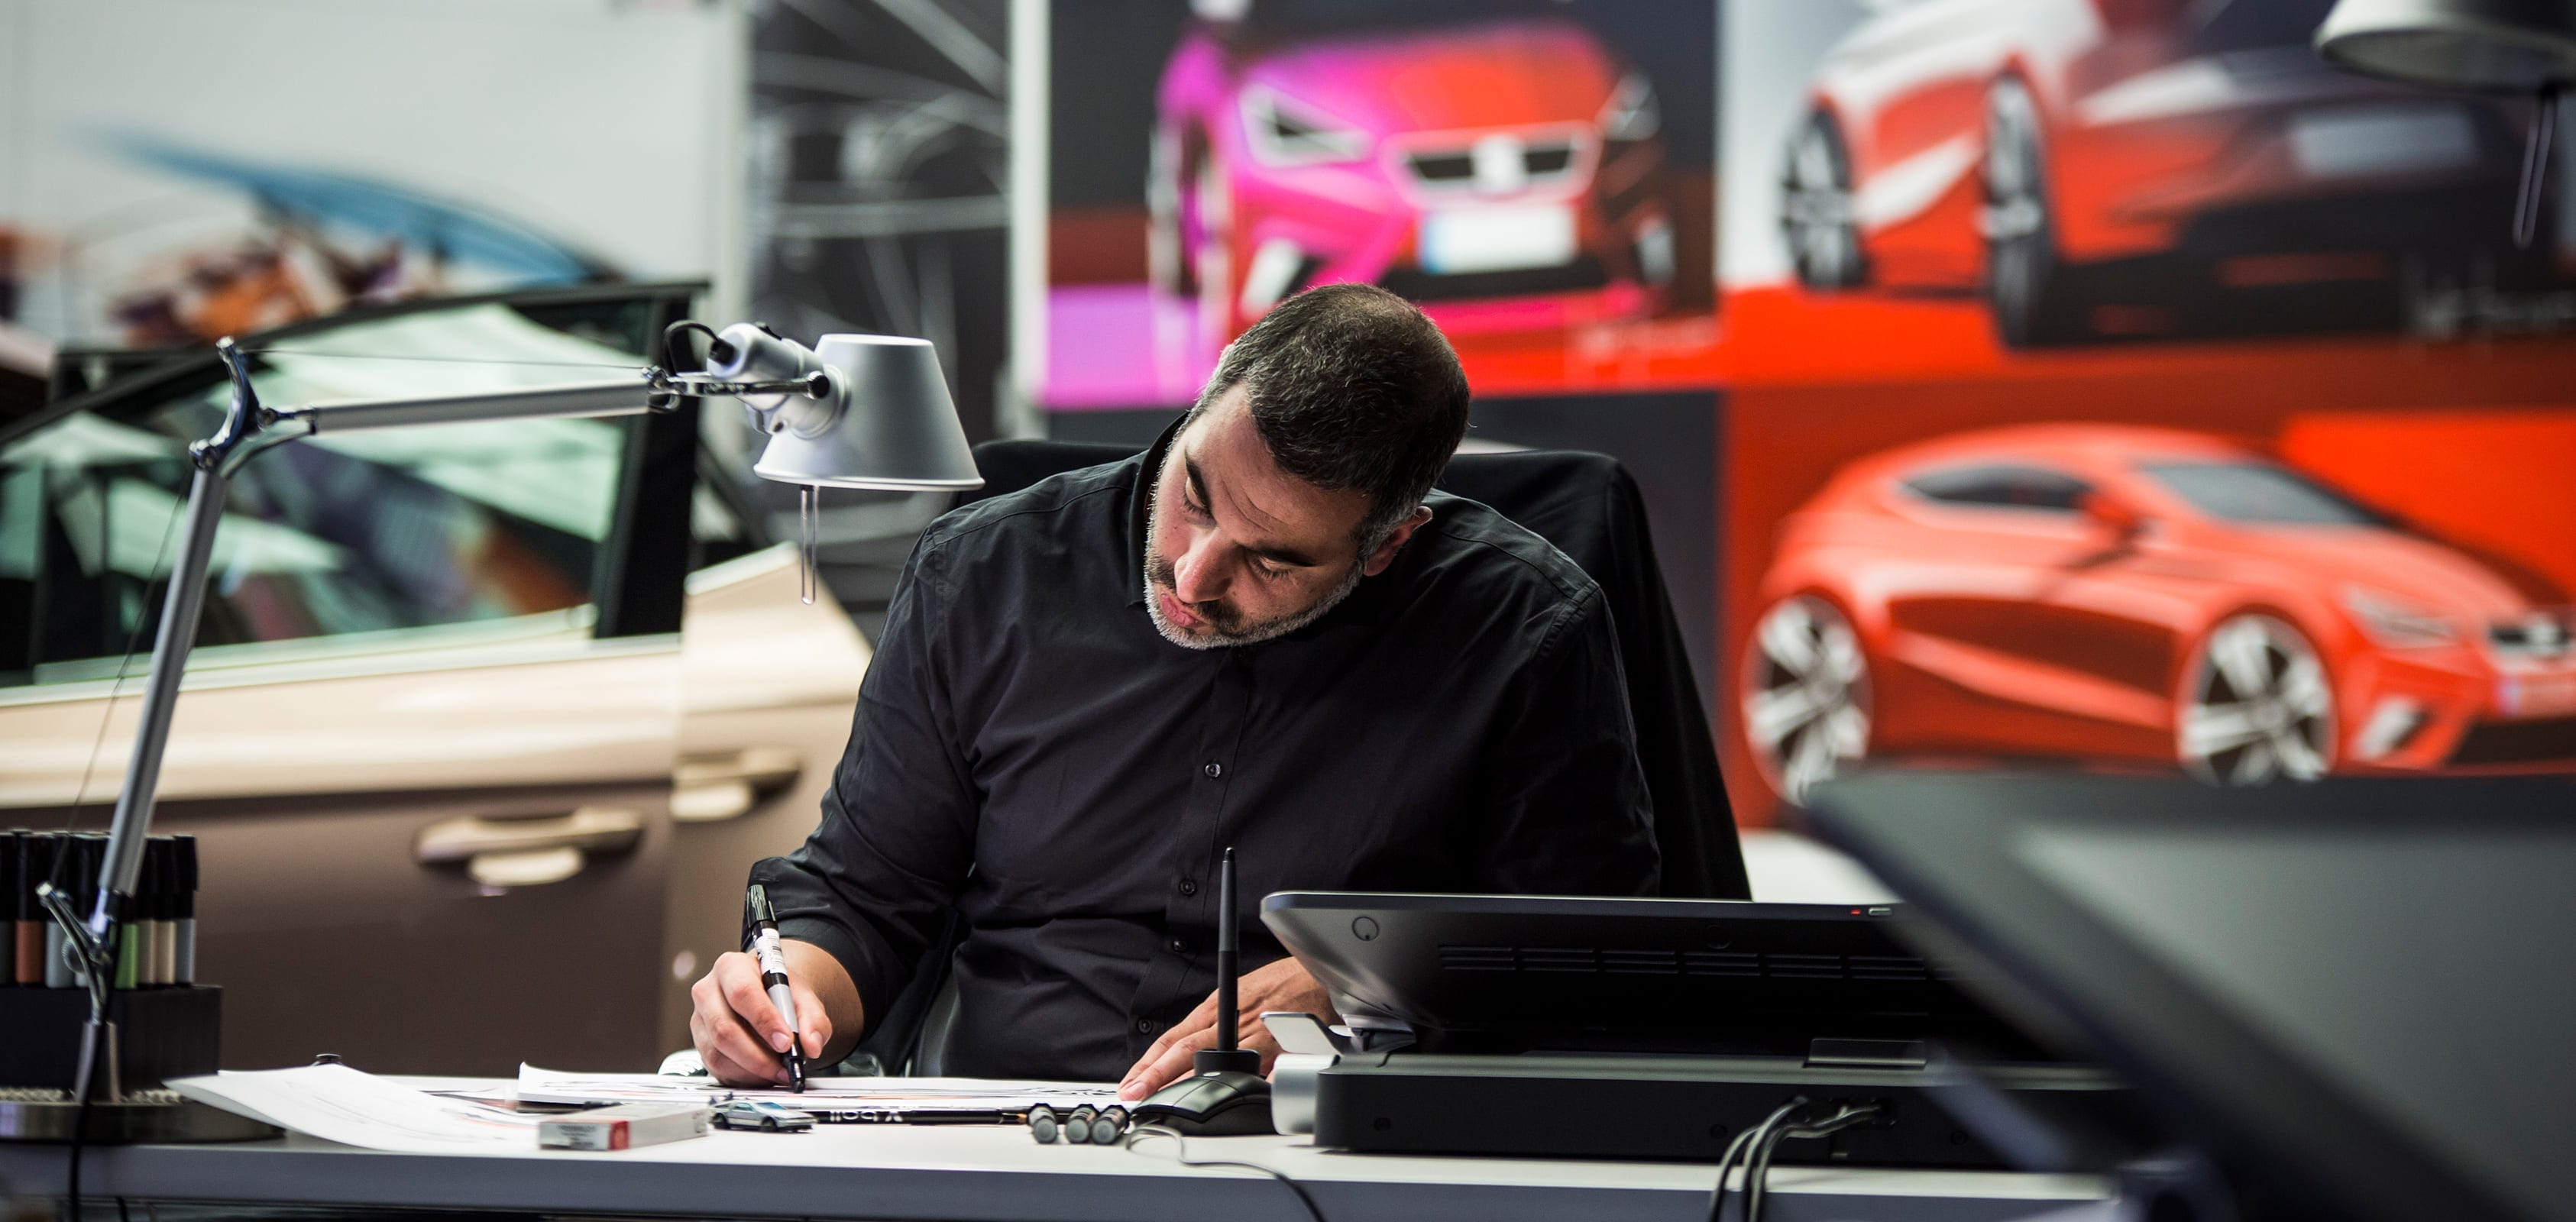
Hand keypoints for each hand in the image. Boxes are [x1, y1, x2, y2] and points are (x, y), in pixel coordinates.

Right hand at [688, 948, 833, 1087]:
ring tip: (778, 1072)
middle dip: (758, 1055)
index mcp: (732, 967)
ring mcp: (700, 1019)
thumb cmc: (780, 993)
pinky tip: (763, 1074)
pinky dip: (742, 1077)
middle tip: (784, 1067)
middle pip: (724, 1028)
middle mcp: (708, 991)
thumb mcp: (803, 997)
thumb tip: (811, 1045)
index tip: (786, 1042)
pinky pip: (715, 1068)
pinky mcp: (699, 1044)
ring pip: (718, 1053)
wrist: (768, 996)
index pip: (743, 993)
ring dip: (751, 1070)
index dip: (765, 1021)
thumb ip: (813, 1019)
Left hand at [1118, 956, 1337, 1100]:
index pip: (1173, 1038)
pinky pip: (1257, 1072)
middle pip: (1183, 1051)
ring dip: (1187, 1086)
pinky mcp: (1277, 1047)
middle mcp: (1229, 1020)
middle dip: (1154, 1076)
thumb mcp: (1238, 994)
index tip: (1132, 1081)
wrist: (1316, 975)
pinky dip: (1241, 1087)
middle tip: (1133, 1094)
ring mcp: (1252, 1035)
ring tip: (1165, 1104)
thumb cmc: (1280, 984)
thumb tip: (1193, 1051)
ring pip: (1212, 1064)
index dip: (1149, 1061)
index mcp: (1216, 1007)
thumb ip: (1217, 1022)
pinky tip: (1225, 1101)